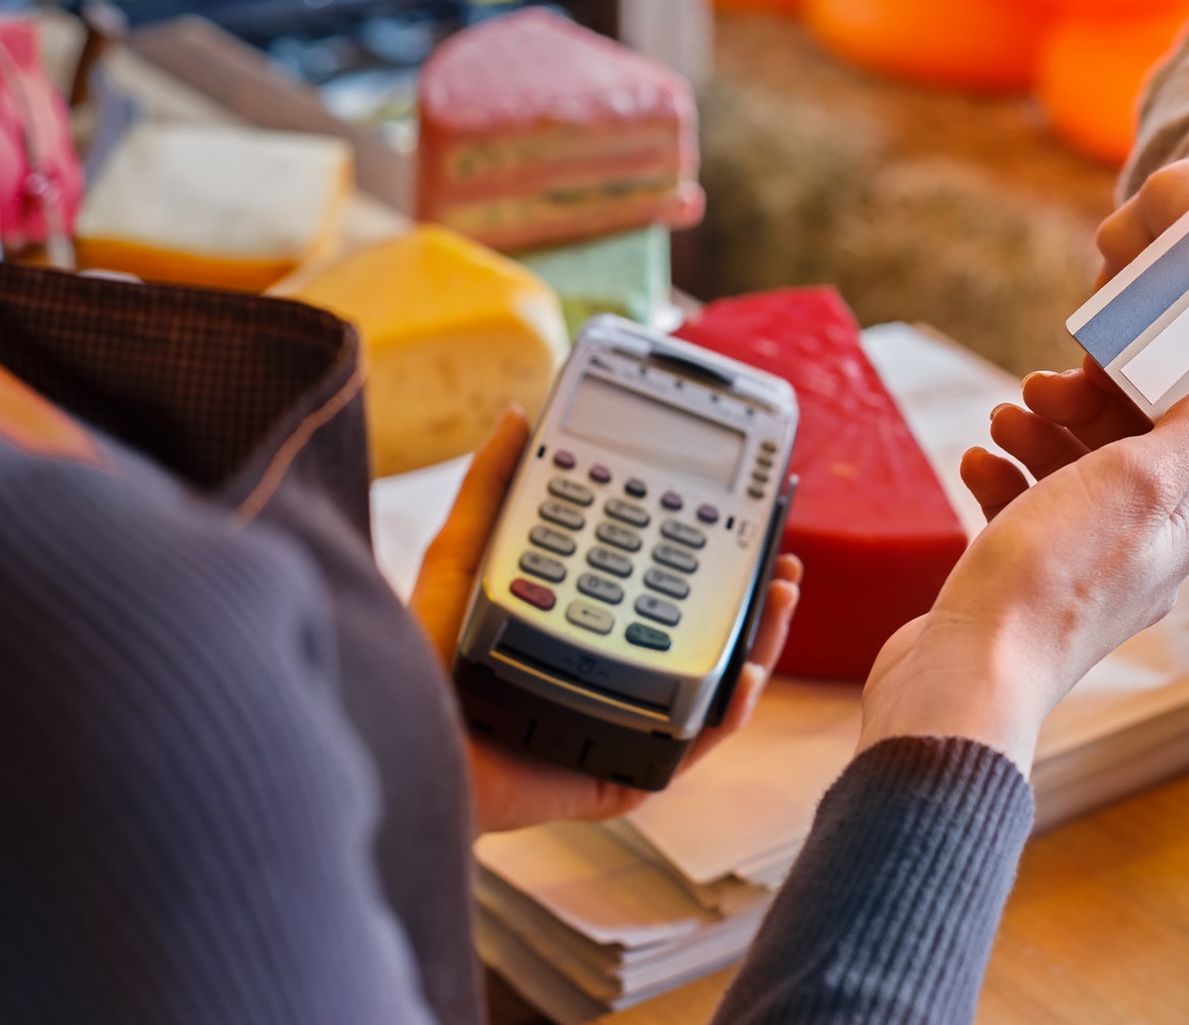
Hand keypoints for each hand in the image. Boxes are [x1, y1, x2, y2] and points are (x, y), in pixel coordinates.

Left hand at [410, 408, 801, 832]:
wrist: (407, 737)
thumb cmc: (421, 657)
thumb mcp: (462, 554)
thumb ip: (493, 486)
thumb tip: (516, 417)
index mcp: (582, 622)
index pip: (661, 583)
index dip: (709, 552)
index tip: (745, 515)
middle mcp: (609, 672)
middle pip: (701, 633)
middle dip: (752, 596)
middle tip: (781, 560)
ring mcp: (622, 721)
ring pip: (712, 686)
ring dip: (759, 644)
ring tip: (780, 600)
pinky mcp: (622, 770)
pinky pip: (691, 748)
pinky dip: (728, 714)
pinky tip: (743, 675)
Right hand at [857, 378, 1188, 773]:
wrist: (972, 668)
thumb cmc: (1055, 575)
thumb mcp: (1136, 483)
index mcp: (1184, 525)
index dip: (1152, 383)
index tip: (1101, 356)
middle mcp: (1143, 548)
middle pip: (1127, 450)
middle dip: (1082, 407)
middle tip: (1035, 387)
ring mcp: (1084, 568)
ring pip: (1072, 478)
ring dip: (1037, 436)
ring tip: (999, 421)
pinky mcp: (1030, 580)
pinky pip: (1026, 514)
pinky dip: (1004, 480)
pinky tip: (976, 465)